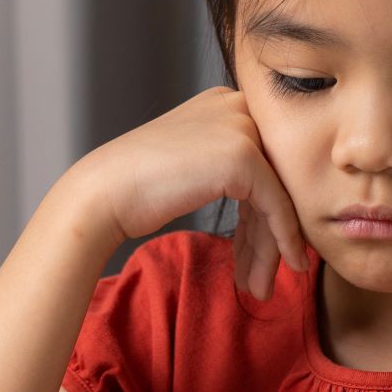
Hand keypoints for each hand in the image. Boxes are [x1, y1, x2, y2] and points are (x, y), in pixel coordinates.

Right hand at [68, 87, 307, 299]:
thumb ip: (230, 171)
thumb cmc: (137, 188)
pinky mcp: (244, 156)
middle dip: (268, 237)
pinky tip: (287, 265)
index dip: (264, 216)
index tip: (259, 257)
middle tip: (261, 280)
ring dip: (270, 249)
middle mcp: (238, 107)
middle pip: (273, 181)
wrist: (104, 193)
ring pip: (277, 198)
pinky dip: (283, 240)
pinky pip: (277, 205)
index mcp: (225, 102)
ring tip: (260, 289)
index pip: (263, 165)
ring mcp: (242, 128)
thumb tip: (272, 207)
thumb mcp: (195, 166)